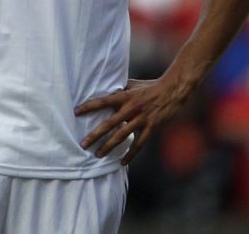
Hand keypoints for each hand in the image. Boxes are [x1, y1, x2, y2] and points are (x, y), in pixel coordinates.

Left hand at [75, 76, 189, 164]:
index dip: (89, 106)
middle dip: (95, 135)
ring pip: (122, 136)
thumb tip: (104, 90)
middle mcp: (131, 109)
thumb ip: (119, 90)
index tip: (76, 112)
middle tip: (83, 144)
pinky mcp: (151, 128)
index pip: (102, 101)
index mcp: (124, 97)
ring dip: (109, 147)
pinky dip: (130, 154)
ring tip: (97, 155)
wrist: (172, 91)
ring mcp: (141, 120)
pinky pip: (139, 145)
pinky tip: (122, 163)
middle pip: (109, 124)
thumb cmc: (149, 86)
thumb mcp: (132, 85)